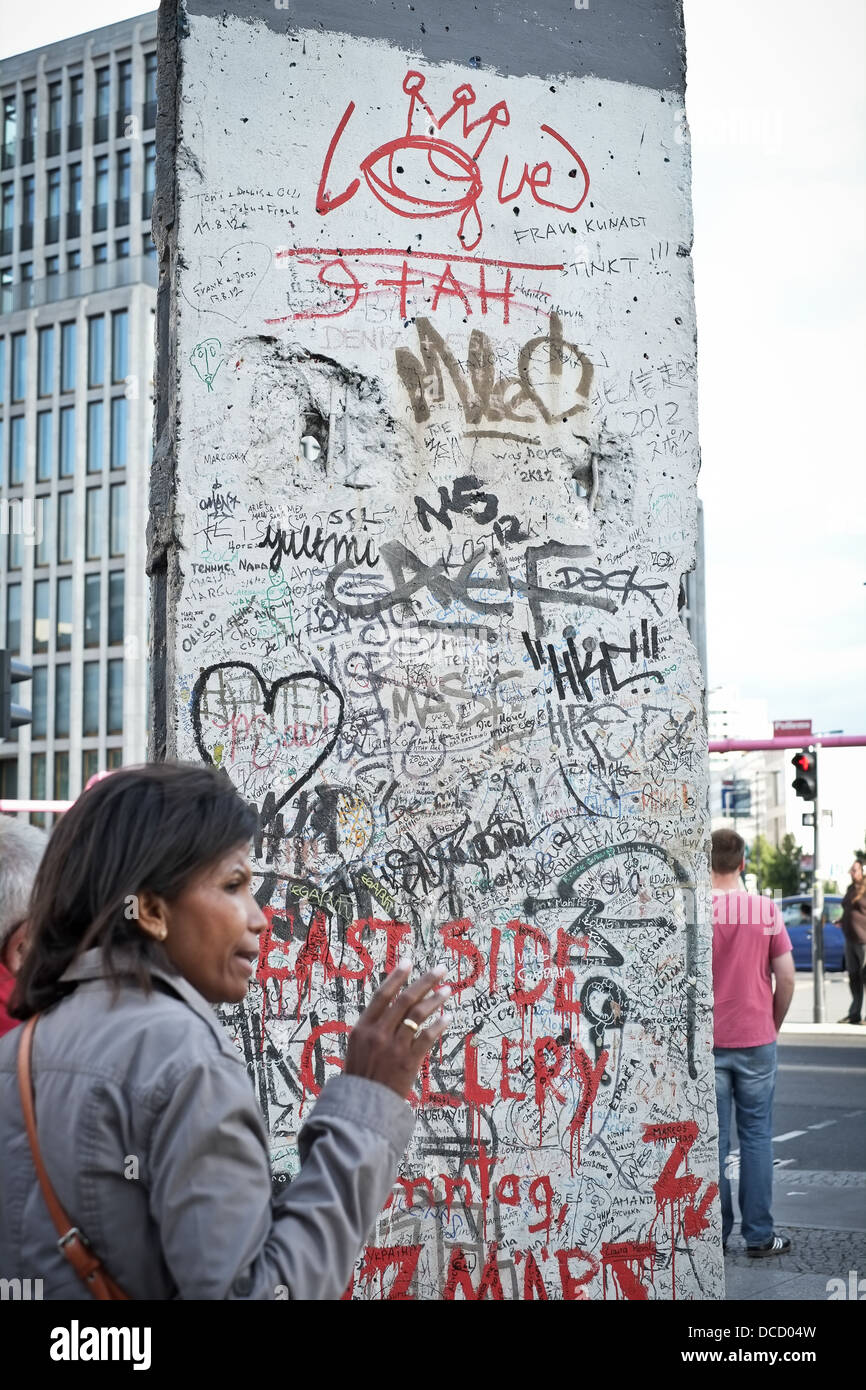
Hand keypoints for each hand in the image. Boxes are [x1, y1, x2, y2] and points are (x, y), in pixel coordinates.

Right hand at [345, 959, 451, 1098]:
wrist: (362, 1107)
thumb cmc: (360, 1076)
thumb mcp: (357, 1047)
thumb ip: (373, 1027)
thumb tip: (391, 1005)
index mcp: (362, 1028)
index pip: (381, 995)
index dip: (396, 977)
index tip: (409, 962)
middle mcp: (377, 1034)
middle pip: (404, 1000)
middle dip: (424, 982)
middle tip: (440, 969)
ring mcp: (393, 1047)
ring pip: (418, 1015)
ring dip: (435, 1000)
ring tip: (447, 990)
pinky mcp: (408, 1062)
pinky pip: (427, 1037)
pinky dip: (438, 1025)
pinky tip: (448, 1017)